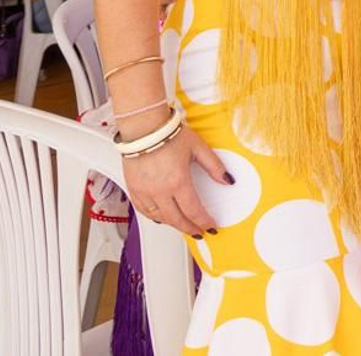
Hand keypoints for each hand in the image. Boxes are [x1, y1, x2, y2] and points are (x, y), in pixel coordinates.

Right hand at [122, 122, 232, 237]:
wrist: (144, 128)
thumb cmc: (168, 135)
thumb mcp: (198, 148)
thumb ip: (214, 166)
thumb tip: (227, 180)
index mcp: (177, 181)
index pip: (193, 210)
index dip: (204, 222)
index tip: (210, 226)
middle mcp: (159, 190)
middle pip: (176, 219)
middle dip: (190, 228)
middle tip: (199, 232)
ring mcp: (144, 191)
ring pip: (160, 218)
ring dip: (173, 224)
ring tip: (184, 226)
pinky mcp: (133, 189)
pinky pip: (144, 211)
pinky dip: (155, 218)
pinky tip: (162, 218)